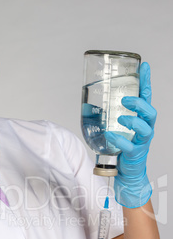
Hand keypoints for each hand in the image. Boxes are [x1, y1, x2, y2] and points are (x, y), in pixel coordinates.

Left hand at [105, 62, 156, 207]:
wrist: (126, 171)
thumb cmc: (121, 147)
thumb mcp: (116, 127)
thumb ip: (107, 116)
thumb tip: (87, 103)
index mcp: (141, 119)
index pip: (146, 98)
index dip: (146, 82)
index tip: (143, 66)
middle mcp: (145, 129)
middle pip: (150, 112)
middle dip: (139, 103)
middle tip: (125, 100)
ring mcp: (142, 142)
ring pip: (145, 128)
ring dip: (132, 120)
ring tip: (120, 118)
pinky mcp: (135, 154)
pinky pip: (131, 146)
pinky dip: (120, 140)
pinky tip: (111, 136)